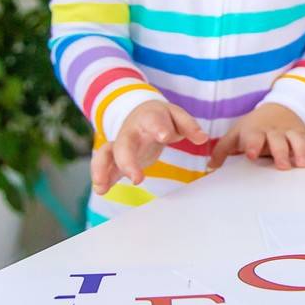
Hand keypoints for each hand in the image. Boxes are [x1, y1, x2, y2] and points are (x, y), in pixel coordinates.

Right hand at [91, 100, 208, 194]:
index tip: (164, 136)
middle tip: (137, 178)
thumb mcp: (177, 116)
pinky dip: (101, 178)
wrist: (140, 114)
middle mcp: (131, 131)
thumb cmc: (161, 117)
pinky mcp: (116, 159)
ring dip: (102, 169)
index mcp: (149, 118)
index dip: (159, 128)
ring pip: (106, 154)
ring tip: (102, 187)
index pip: (153, 121)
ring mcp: (121, 145)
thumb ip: (189, 126)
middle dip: (127, 160)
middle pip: (124, 143)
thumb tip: (203, 138)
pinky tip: (101, 190)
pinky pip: (104, 166)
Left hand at [207, 103, 304, 169]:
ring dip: (301, 151)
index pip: (253, 137)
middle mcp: (274, 132)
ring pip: (298, 141)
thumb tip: (210, 167)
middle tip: (283, 165)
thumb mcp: (236, 134)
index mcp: (256, 132)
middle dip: (280, 152)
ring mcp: (291, 134)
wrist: (278, 109)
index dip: (253, 144)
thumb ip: (223, 150)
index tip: (252, 154)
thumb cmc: (254, 128)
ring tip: (303, 165)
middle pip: (278, 140)